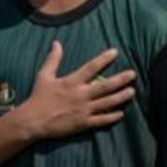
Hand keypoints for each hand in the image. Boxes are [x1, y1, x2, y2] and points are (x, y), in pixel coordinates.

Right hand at [17, 41, 135, 139]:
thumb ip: (53, 59)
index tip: (115, 52)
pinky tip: (121, 113)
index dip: (104, 59)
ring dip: (121, 97)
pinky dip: (112, 117)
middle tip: (132, 74)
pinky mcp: (83, 123)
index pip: (91, 68)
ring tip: (132, 91)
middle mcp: (80, 95)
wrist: (33, 121)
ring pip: (107, 103)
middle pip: (105, 86)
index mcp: (71, 82)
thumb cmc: (38, 97)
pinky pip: (101, 120)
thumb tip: (57, 43)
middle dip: (120, 79)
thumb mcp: (44, 75)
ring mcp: (83, 110)